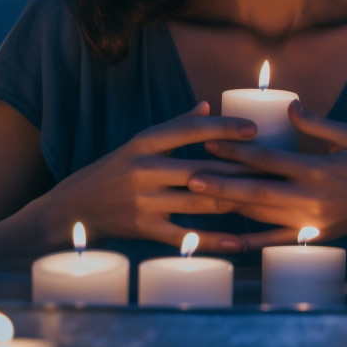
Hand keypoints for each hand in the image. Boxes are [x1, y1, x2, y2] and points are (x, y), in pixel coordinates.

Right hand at [11, 102, 258, 252]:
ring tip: (265, 200)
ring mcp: (143, 201)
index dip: (222, 127)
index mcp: (144, 143)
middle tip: (273, 170)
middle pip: (201, 167)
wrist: (73, 209)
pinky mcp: (143, 229)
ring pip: (198, 200)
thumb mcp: (137, 144)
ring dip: (233, 201)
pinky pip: (183, 236)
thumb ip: (173, 126)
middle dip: (240, 169)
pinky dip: (212, 240)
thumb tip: (207, 105)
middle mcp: (144, 169)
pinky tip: (237, 242)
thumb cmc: (113, 171)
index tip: (253, 129)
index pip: (188, 129)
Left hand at [189, 100, 346, 249]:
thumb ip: (316, 123)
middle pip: (257, 191)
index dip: (237, 151)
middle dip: (221, 183)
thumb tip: (287, 105)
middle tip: (189, 176)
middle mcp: (312, 199)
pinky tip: (227, 241)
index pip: (269, 160)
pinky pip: (276, 242)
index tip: (210, 142)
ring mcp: (311, 221)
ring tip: (198, 201)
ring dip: (229, 207)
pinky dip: (251, 243)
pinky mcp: (313, 237)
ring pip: (262, 216)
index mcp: (318, 170)